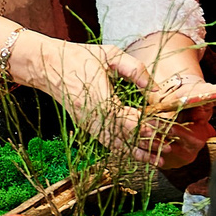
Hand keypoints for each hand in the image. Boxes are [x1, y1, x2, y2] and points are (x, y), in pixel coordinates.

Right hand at [17, 35, 215, 167]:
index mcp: (99, 98)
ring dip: (137, 153)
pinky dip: (124, 151)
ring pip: (115, 145)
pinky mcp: (85, 126)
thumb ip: (135, 70)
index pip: (127, 120)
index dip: (146, 128)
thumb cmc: (78, 57)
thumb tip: (156, 89)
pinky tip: (138, 156)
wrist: (45, 65)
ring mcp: (87, 124)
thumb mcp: (109, 55)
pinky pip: (107, 143)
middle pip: (124, 137)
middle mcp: (92, 117)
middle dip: (147, 144)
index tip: (165, 131)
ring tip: (158, 160)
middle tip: (170, 148)